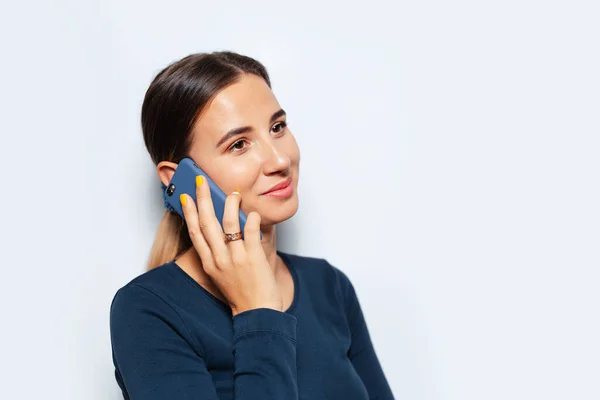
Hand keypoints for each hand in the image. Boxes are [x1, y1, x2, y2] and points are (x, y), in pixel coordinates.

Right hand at [180, 175, 282, 315]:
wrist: (258, 311)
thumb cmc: (241, 292)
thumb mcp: (222, 273)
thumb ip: (219, 253)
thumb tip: (222, 228)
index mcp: (209, 263)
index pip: (194, 232)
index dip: (189, 212)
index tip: (185, 196)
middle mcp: (219, 259)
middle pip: (207, 222)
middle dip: (203, 199)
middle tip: (201, 181)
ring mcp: (236, 258)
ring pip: (229, 223)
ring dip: (230, 204)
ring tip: (233, 193)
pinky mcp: (253, 257)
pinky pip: (251, 231)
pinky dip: (252, 219)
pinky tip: (253, 213)